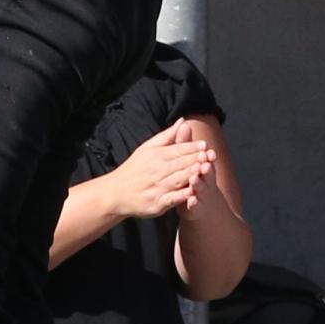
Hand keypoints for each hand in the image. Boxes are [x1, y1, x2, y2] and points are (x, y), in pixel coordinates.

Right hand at [101, 124, 215, 218]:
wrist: (115, 193)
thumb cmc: (134, 169)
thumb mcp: (147, 148)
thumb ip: (168, 136)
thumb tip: (183, 120)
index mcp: (156, 156)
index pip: (177, 150)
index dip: (191, 147)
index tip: (204, 144)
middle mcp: (157, 171)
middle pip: (179, 164)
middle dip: (195, 159)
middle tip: (209, 155)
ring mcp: (157, 188)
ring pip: (177, 180)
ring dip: (191, 175)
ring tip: (203, 170)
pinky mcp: (157, 203)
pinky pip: (171, 199)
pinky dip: (182, 196)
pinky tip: (192, 193)